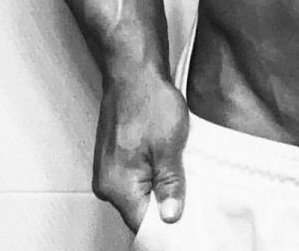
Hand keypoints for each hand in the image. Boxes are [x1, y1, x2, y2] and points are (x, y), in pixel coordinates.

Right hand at [93, 73, 189, 232]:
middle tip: (191, 195)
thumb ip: (169, 185)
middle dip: (165, 207)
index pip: (144, 226)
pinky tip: (168, 163)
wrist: (132, 71)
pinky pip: (134, 179)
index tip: (189, 221)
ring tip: (181, 174)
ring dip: (159, 189)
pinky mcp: (113, 158)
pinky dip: (152, 175)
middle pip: (140, 212)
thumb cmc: (149, 101)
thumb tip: (172, 218)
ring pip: (138, 195)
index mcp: (118, 187)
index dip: (168, 226)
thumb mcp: (169, 145)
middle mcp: (107, 185)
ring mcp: (108, 171)